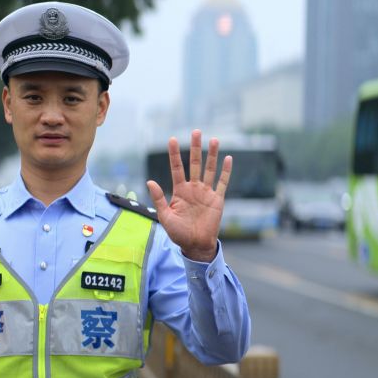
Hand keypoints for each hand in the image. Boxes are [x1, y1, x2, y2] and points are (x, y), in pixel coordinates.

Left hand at [146, 130, 231, 261]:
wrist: (195, 245)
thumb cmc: (178, 233)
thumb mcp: (165, 216)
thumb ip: (159, 198)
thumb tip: (149, 181)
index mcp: (180, 191)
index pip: (176, 168)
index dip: (174, 154)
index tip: (172, 139)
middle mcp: (193, 188)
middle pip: (194, 163)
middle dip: (195, 148)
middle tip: (196, 131)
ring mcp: (206, 193)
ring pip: (209, 169)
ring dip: (212, 155)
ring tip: (214, 139)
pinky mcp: (217, 200)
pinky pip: (222, 183)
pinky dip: (226, 171)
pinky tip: (228, 158)